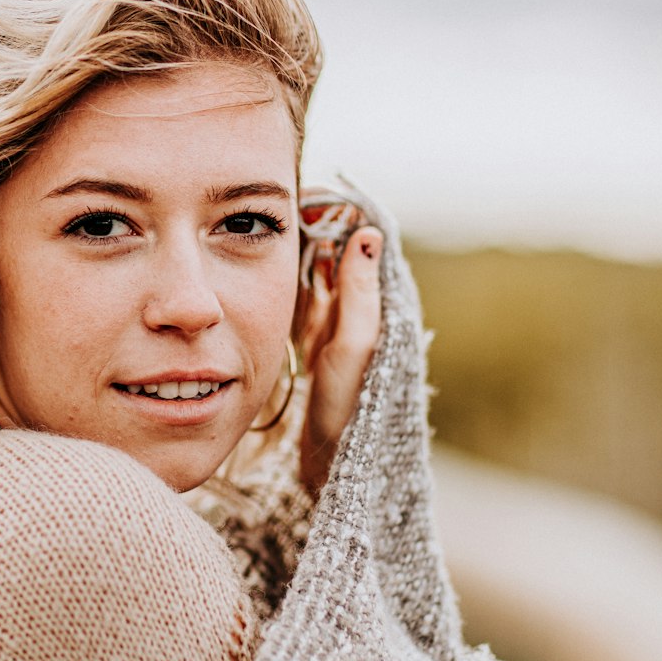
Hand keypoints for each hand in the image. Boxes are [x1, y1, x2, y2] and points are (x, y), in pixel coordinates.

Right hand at [297, 225, 382, 494]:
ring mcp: (339, 336)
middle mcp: (363, 320)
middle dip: (320, 231)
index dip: (345, 217)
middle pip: (341, 261)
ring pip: (321, 280)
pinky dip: (296, 285)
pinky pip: (308, 307)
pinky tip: (280, 270)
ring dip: (305, 254)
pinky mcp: (320, 354)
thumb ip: (359, 293)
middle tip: (291, 201)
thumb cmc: (351, 409)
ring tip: (282, 225)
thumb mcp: (355, 346)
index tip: (317, 192)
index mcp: (380, 313)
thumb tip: (367, 234)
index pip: (366, 248)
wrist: (337, 468)